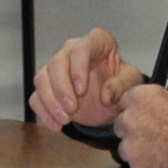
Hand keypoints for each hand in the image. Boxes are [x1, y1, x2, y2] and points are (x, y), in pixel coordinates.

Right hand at [31, 28, 147, 127]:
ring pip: (41, 78)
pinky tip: (56, 125)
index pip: (81, 48)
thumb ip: (122, 85)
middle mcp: (72, 51)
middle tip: (72, 109)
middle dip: (61, 88)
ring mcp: (56, 69)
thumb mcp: (131, 82)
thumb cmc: (121, 83)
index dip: (78, 68)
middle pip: (56, 62)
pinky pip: (36, 97)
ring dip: (50, 101)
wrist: (112, 100)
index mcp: (97, 42)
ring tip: (64, 120)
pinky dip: (43, 112)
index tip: (82, 90)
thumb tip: (106, 95)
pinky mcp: (47, 88)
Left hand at [110, 82, 167, 167]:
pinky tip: (160, 162)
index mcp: (141, 97)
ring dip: (137, 147)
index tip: (150, 112)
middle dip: (134, 127)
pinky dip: (144, 164)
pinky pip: (135, 164)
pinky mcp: (134, 167)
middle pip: (122, 123)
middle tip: (154, 132)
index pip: (127, 99)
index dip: (140, 107)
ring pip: (126, 146)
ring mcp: (129, 146)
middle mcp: (129, 120)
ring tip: (158, 150)